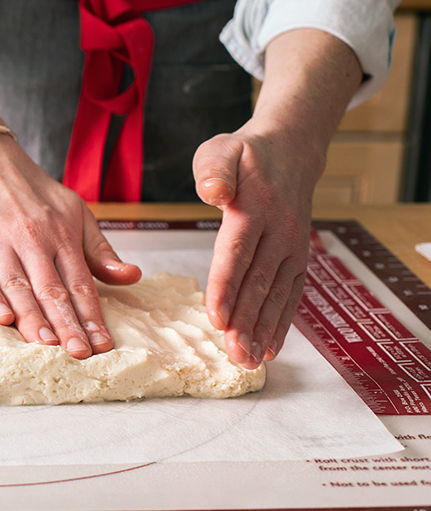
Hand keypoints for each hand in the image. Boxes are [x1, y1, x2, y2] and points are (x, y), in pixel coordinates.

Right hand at [0, 136, 140, 357]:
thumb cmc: (26, 189)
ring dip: (34, 317)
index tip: (102, 345)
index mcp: (60, 233)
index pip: (80, 283)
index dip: (92, 316)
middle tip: (79, 354)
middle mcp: (31, 237)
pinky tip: (2, 317)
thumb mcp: (72, 210)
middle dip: (68, 325)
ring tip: (48, 345)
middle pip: (52, 290)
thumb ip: (98, 250)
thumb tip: (131, 277)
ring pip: (18, 285)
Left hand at [193, 128, 318, 369]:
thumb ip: (213, 171)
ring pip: (276, 294)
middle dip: (245, 322)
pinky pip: (290, 294)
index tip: (217, 318)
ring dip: (263, 330)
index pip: (237, 252)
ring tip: (250, 360)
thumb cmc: (245, 154)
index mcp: (254, 207)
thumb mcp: (221, 150)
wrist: (291, 150)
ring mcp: (292, 246)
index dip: (226, 287)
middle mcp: (278, 231)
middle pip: (258, 282)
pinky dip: (281, 323)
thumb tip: (214, 192)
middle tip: (234, 354)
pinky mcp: (297, 257)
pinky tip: (271, 348)